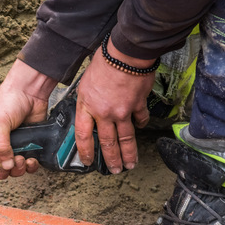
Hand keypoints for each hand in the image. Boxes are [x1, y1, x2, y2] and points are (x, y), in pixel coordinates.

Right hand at [0, 60, 57, 179]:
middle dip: (3, 171)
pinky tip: (32, 160)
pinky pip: (26, 165)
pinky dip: (30, 166)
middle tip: (10, 165)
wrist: (31, 91)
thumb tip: (5, 166)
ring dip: (18, 170)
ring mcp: (11, 146)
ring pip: (12, 169)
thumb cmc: (8, 100)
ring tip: (22, 160)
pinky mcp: (26, 147)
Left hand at [75, 38, 155, 173]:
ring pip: (126, 138)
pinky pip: (140, 119)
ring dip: (128, 153)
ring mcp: (123, 111)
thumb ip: (86, 102)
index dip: (85, 151)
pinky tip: (140, 128)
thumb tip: (89, 113)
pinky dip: (141, 124)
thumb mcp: (85, 84)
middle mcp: (104, 113)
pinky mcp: (138, 105)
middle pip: (107, 142)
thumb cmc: (103, 63)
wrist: (125, 53)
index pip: (83, 136)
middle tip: (115, 170)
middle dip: (112, 159)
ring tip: (130, 164)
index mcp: (87, 107)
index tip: (88, 162)